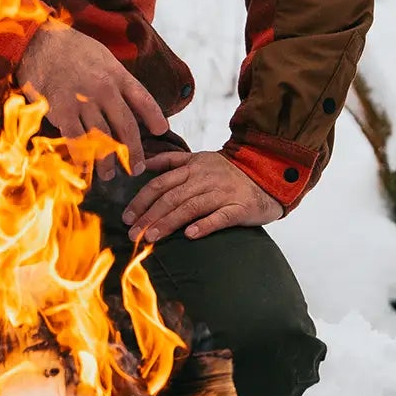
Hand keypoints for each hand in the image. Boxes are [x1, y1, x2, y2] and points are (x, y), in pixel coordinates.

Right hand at [16, 23, 165, 168]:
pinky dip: (82, 159)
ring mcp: (84, 101)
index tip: (161, 131)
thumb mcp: (100, 55)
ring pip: (103, 138)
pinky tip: (85, 170)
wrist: (37, 41)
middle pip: (126, 126)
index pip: (143, 98)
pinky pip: (77, 140)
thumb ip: (114, 77)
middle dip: (134, 151)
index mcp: (116, 73)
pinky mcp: (62, 110)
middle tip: (137, 168)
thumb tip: (126, 100)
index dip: (154, 117)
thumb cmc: (69, 48)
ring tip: (110, 174)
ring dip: (108, 161)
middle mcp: (104, 88)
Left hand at [123, 149, 286, 244]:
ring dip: (169, 223)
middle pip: (171, 196)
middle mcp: (205, 178)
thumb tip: (142, 166)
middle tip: (133, 233)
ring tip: (152, 237)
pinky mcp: (240, 208)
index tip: (127, 217)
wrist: (268, 174)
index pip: (160, 183)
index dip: (141, 200)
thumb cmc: (228, 172)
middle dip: (149, 215)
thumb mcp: (200, 158)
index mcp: (192, 166)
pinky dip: (204, 225)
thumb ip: (171, 162)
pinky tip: (190, 236)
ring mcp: (223, 193)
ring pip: (191, 207)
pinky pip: (220, 217)